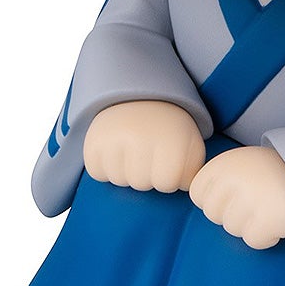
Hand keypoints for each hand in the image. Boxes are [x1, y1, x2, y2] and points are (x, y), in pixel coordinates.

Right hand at [83, 100, 206, 191]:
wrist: (138, 96)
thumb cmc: (168, 128)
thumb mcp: (190, 144)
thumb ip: (192, 171)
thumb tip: (183, 190)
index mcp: (170, 138)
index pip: (167, 183)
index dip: (168, 178)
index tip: (167, 162)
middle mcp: (141, 137)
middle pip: (141, 184)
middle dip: (146, 175)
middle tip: (148, 154)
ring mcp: (114, 138)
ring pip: (119, 180)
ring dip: (126, 172)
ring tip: (132, 151)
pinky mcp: (92, 141)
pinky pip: (97, 173)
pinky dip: (104, 168)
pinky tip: (115, 151)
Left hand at [188, 147, 284, 249]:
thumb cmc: (272, 174)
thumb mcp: (240, 165)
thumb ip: (218, 180)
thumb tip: (201, 203)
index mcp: (223, 163)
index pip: (198, 195)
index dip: (216, 201)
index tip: (235, 194)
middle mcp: (234, 179)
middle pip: (214, 215)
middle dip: (233, 214)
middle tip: (256, 200)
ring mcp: (251, 199)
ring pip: (233, 230)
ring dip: (251, 224)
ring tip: (269, 206)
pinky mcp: (270, 218)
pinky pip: (254, 241)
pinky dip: (267, 236)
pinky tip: (279, 220)